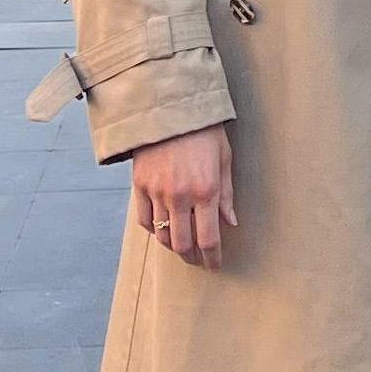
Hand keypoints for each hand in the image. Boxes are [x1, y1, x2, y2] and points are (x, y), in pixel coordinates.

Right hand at [131, 124, 236, 267]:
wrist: (170, 106)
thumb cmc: (204, 131)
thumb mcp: (224, 159)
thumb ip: (226, 194)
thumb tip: (230, 223)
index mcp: (206, 190)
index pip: (209, 238)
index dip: (212, 257)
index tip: (215, 265)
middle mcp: (180, 195)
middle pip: (182, 243)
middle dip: (192, 257)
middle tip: (198, 260)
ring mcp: (157, 191)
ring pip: (162, 235)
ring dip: (173, 246)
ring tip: (182, 247)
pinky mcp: (140, 185)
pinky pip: (144, 219)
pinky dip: (154, 229)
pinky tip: (163, 229)